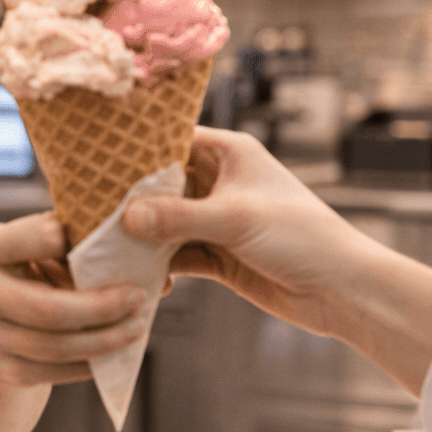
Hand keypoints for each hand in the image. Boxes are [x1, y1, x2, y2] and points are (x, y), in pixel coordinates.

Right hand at [0, 212, 148, 387]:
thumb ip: (38, 235)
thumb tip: (104, 231)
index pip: (25, 242)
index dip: (63, 241)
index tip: (102, 242)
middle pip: (49, 310)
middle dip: (101, 308)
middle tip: (137, 297)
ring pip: (57, 348)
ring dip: (105, 340)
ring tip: (136, 327)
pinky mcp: (4, 373)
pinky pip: (55, 373)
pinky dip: (91, 364)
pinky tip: (115, 351)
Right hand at [121, 126, 431, 395]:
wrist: (342, 291)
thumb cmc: (301, 238)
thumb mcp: (234, 220)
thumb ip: (178, 216)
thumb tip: (126, 216)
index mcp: (229, 153)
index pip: (169, 140)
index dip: (132, 152)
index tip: (92, 164)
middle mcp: (220, 181)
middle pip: (160, 184)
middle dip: (129, 201)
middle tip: (89, 213)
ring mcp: (216, 219)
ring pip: (164, 223)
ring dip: (141, 238)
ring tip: (108, 251)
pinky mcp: (218, 254)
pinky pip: (176, 254)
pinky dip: (159, 265)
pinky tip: (140, 278)